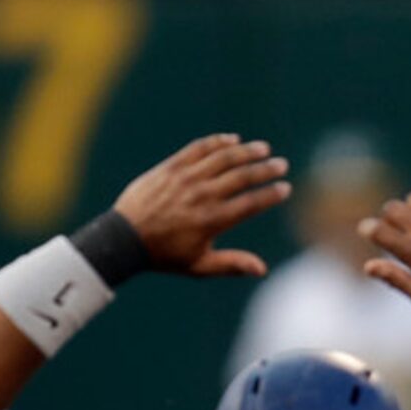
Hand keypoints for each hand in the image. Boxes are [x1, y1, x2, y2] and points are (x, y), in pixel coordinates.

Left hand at [114, 134, 290, 277]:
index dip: (271, 195)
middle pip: (242, 177)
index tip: (286, 189)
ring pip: (223, 158)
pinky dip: (217, 142)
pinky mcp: (171, 167)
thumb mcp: (199, 266)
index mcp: (212, 221)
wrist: (125, 237)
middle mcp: (202, 196)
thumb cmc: (165, 255)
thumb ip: (232, 265)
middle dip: (266, 169)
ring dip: (246, 151)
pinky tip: (232, 140)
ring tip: (263, 149)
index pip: (250, 203)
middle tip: (282, 165)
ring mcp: (186, 178)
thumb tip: (262, 269)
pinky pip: (198, 149)